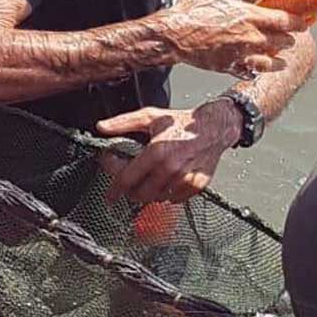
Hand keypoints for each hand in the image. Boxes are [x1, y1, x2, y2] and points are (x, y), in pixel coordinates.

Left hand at [96, 100, 242, 203]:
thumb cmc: (183, 123)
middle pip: (139, 194)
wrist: (214, 127)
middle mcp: (170, 168)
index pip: (126, 179)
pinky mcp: (196, 186)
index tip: (110, 194)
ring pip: (156, 198)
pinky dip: (167, 194)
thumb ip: (123, 123)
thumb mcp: (150, 117)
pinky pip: (174, 199)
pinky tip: (166, 181)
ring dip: (149, 192)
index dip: (114, 189)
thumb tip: (102, 127)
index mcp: (156, 152)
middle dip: (130, 190)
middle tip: (131, 182)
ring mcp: (184, 179)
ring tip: (149, 179)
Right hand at [164, 0, 308, 77]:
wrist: (172, 35)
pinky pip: (249, 72)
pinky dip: (256, 71)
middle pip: (281, 42)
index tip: (302, 23)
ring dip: (278, 60)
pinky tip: (258, 70)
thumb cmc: (190, 11)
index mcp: (249, 16)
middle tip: (292, 39)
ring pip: (270, 62)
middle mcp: (249, 37)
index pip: (284, 21)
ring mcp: (240, 54)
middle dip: (289, 40)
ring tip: (283, 60)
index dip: (297, 23)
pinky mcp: (229, 66)